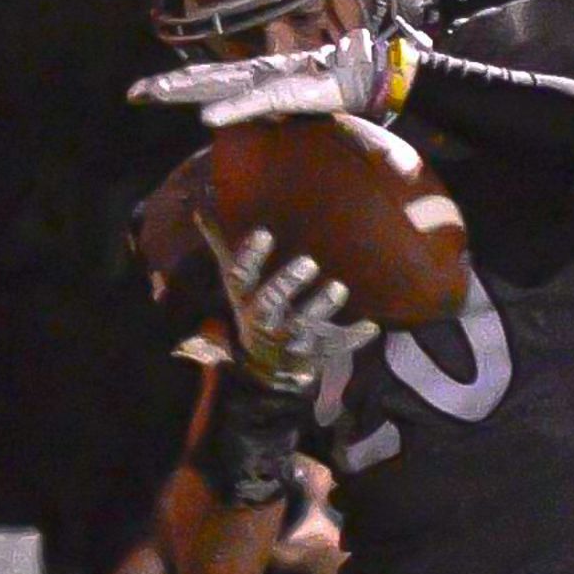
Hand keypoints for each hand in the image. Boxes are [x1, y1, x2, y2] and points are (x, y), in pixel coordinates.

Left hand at [130, 31, 398, 125]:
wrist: (366, 74)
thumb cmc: (332, 86)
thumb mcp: (292, 100)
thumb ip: (269, 105)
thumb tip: (249, 114)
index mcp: (252, 77)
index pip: (204, 80)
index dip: (173, 84)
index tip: (141, 93)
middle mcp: (252, 74)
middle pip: (200, 80)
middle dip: (166, 87)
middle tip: (132, 94)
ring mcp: (266, 81)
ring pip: (217, 86)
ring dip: (185, 91)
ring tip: (155, 96)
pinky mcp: (284, 92)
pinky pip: (252, 103)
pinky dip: (229, 110)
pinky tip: (206, 118)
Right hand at [204, 223, 377, 392]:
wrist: (266, 366)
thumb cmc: (254, 308)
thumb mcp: (238, 281)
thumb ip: (224, 245)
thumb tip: (201, 207)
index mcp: (244, 298)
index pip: (240, 276)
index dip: (250, 257)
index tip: (265, 233)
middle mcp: (263, 319)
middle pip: (269, 303)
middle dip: (287, 284)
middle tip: (308, 262)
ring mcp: (288, 339)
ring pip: (302, 325)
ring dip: (321, 306)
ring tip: (339, 287)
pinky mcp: (312, 352)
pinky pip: (332, 347)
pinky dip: (352, 337)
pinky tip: (372, 325)